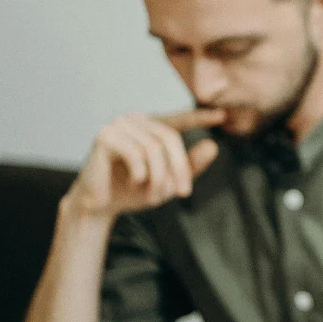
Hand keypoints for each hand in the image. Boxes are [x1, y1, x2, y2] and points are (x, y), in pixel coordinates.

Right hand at [66, 108, 226, 218]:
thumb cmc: (133, 191)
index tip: (222, 115)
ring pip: (154, 148)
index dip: (199, 117)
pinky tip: (135, 183)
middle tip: (183, 193)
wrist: (100, 206)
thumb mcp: (167, 181)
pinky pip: (135, 154)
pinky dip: (141, 174)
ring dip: (159, 177)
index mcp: (150, 126)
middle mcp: (134, 120)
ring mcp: (118, 125)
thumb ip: (190, 166)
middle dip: (180, 169)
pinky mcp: (105, 137)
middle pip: (169, 138)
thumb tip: (213, 146)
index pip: (178, 119)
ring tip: (155, 196)